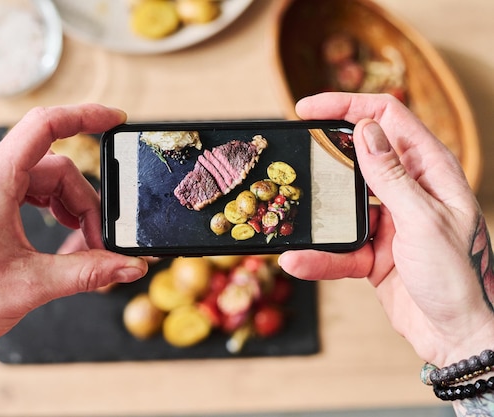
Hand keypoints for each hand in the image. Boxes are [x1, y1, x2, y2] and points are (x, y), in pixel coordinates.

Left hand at [0, 104, 147, 358]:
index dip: (85, 116)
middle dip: (84, 204)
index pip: (44, 126)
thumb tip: (129, 265)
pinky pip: (26, 189)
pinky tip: (61, 231)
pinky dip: (50, 207)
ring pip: (43, 180)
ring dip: (69, 207)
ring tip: (82, 242)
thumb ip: (89, 271)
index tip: (115, 118)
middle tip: (99, 243)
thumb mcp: (32, 285)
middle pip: (55, 168)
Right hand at [279, 93, 493, 366]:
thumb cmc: (459, 277)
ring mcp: (388, 220)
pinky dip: (318, 255)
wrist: (458, 335)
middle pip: (357, 157)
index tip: (307, 109)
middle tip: (291, 156)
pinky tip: (298, 260)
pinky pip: (338, 245)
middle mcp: (407, 189)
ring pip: (341, 204)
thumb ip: (392, 176)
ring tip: (288, 217)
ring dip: (316, 214)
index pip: (387, 118)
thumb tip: (366, 130)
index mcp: (429, 170)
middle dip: (323, 157)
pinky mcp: (372, 250)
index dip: (347, 106)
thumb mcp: (424, 220)